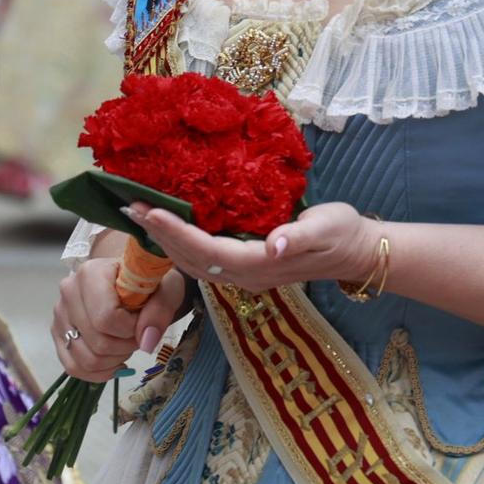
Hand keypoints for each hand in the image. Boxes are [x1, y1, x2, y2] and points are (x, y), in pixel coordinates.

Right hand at [52, 254, 186, 382]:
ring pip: (86, 360)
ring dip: (114, 361)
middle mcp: (68, 292)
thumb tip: (146, 342)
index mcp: (90, 273)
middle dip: (126, 347)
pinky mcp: (58, 335)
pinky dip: (99, 372)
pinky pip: (73, 368)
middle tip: (138, 334)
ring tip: (126, 343)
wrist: (132, 280)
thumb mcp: (167, 287)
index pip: (106, 318)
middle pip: (97, 343)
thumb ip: (161, 309)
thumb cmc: (148, 281)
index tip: (144, 320)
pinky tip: (115, 360)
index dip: (132, 330)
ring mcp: (60, 315)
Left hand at [130, 202, 373, 296]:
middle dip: (156, 234)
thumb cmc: (343, 234)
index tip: (148, 210)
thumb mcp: (326, 228)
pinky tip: (168, 227)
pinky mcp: (245, 268)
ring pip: (191, 263)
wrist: (357, 253)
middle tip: (127, 207)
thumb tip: (274, 246)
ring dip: (162, 241)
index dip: (174, 231)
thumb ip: (298, 237)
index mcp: (259, 265)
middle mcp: (245, 276)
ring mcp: (244, 275)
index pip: (205, 250)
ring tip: (137, 216)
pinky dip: (178, 243)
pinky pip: (202, 260)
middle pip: (189, 259)